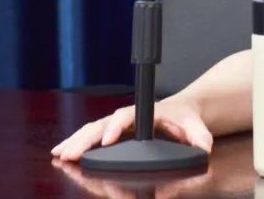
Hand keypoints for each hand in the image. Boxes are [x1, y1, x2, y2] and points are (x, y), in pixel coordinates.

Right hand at [50, 95, 212, 161]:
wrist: (182, 110)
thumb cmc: (185, 117)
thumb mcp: (196, 125)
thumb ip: (201, 136)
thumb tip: (203, 148)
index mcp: (147, 111)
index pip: (128, 116)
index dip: (115, 126)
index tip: (106, 139)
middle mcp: (130, 116)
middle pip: (103, 124)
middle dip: (86, 139)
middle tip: (70, 153)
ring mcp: (119, 123)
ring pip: (93, 129)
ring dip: (76, 141)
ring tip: (60, 153)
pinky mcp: (113, 131)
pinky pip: (92, 135)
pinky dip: (77, 142)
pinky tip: (61, 151)